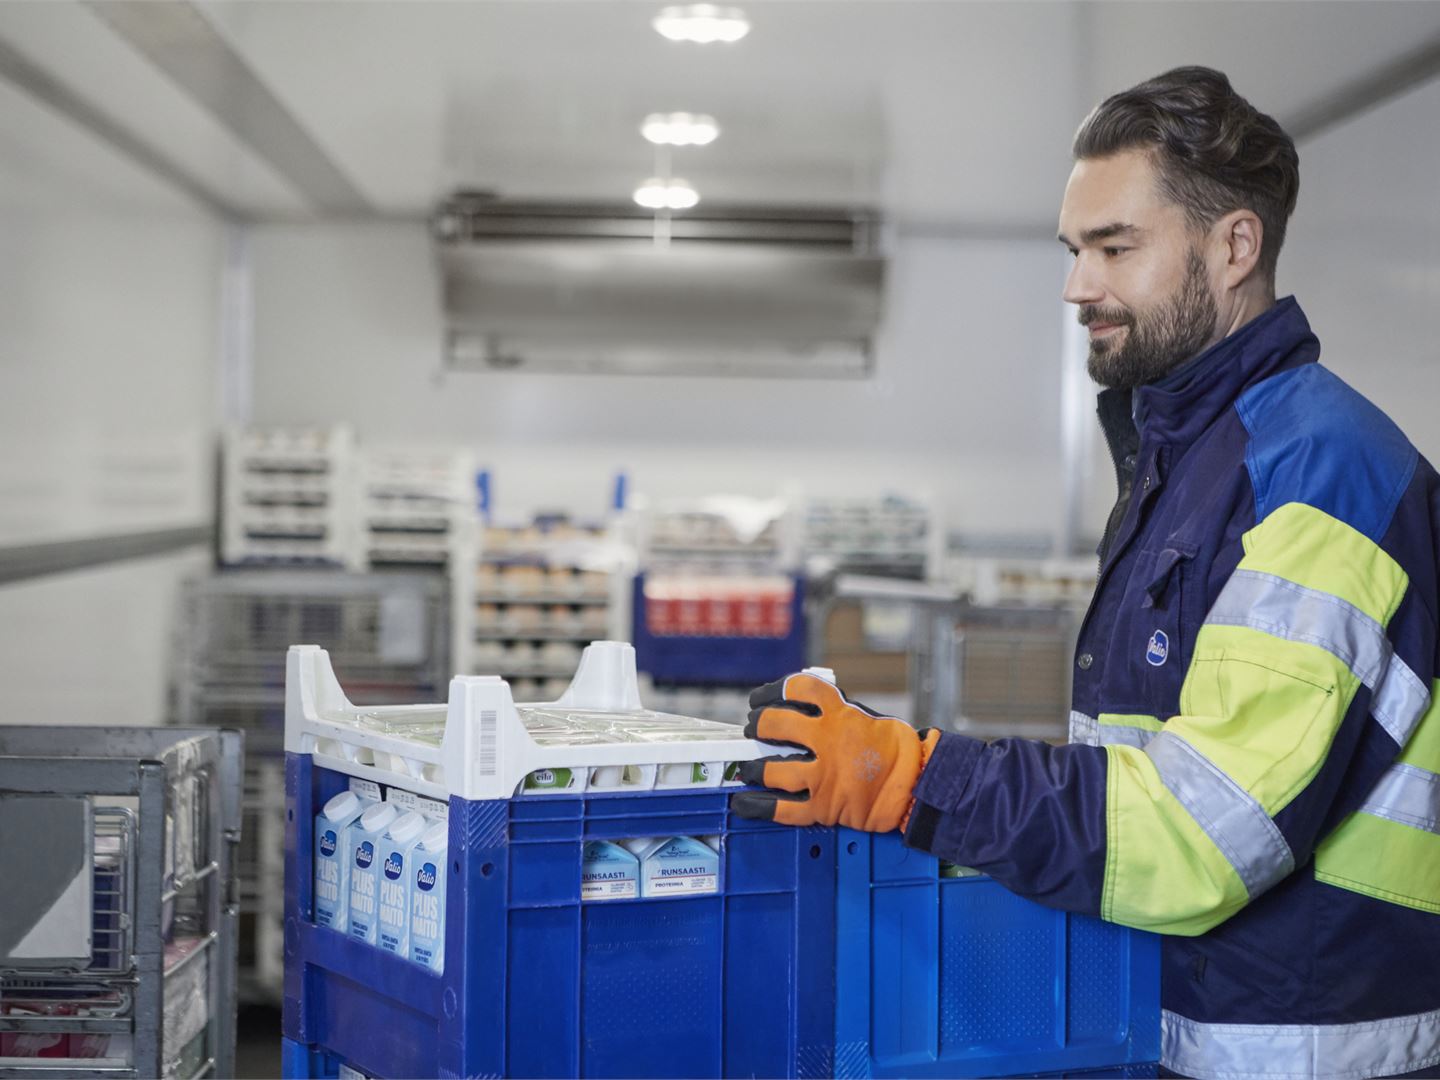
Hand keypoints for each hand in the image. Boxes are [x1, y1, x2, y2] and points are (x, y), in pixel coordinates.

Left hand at [730, 671, 937, 831]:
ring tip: (748, 768)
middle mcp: (827, 741)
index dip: (772, 691)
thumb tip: (804, 710)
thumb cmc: (896, 750)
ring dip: (754, 768)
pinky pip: (783, 809)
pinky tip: (744, 802)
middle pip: (776, 724)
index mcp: (840, 714)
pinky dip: (759, 806)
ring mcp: (823, 775)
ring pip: (773, 769)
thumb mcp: (868, 718)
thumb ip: (836, 714)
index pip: (797, 689)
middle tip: (753, 729)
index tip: (761, 698)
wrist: (918, 784)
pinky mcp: (823, 806)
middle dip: (758, 725)